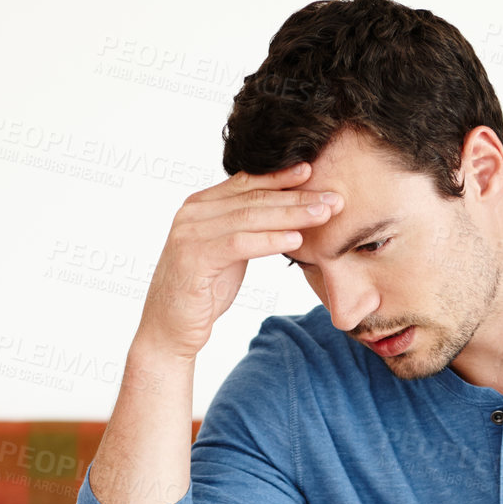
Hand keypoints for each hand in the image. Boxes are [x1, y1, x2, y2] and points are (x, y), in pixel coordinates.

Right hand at [134, 161, 342, 361]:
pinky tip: (296, 240)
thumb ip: (246, 229)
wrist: (169, 329)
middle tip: (333, 197)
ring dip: (291, 215)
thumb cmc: (201, 292)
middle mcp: (192, 213)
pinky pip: (239, 243)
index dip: (282, 177)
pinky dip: (270, 240)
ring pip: (250, 216)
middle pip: (254, 198)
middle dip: (297, 196)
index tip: (314, 173)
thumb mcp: (227, 253)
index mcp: (200, 205)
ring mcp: (190, 234)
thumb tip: (284, 214)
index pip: (247, 183)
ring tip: (324, 214)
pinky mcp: (193, 258)